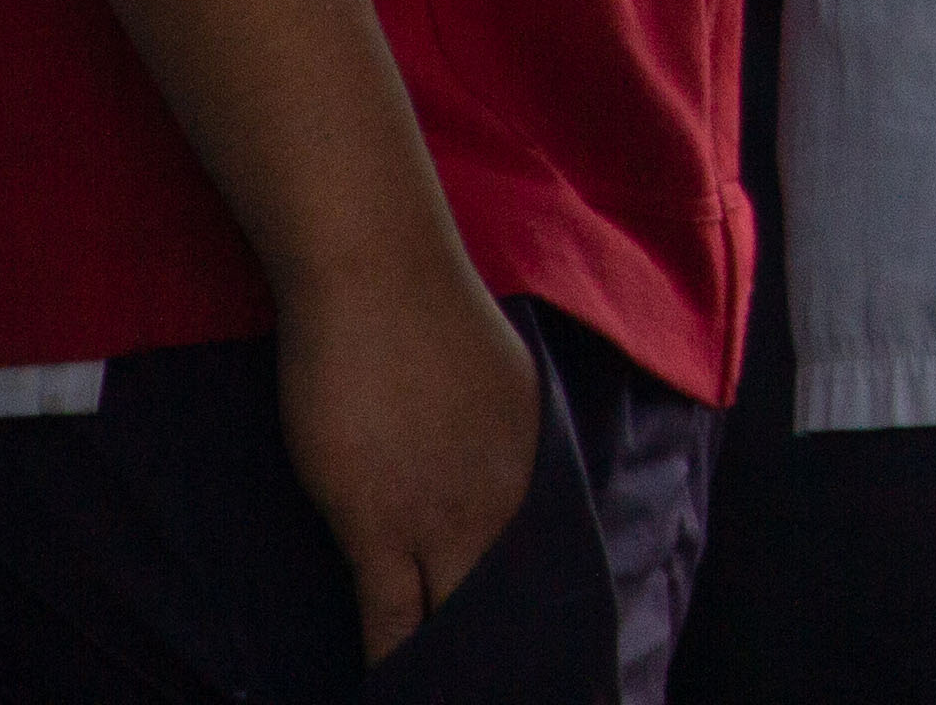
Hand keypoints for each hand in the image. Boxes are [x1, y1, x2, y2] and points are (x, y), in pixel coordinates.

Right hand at [273, 250, 538, 661]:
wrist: (378, 273)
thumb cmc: (427, 319)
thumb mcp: (505, 390)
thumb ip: (507, 450)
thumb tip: (493, 481)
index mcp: (541, 473)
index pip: (554, 577)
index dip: (548, 628)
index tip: (558, 670)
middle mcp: (507, 505)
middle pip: (515, 613)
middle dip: (511, 663)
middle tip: (511, 691)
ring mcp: (443, 519)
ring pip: (457, 629)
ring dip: (452, 672)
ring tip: (447, 698)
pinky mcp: (377, 525)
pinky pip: (390, 623)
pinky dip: (393, 666)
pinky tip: (391, 689)